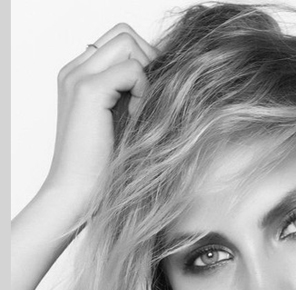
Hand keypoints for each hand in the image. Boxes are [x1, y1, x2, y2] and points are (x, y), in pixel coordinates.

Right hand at [43, 23, 156, 206]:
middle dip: (149, 62)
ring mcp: (78, 76)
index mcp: (79, 76)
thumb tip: (167, 75)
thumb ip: (134, 94)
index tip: (151, 98)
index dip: (144, 62)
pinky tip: (138, 119)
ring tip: (142, 112)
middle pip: (125, 34)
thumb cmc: (102, 169)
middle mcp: (75, 70)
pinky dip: (145, 92)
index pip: (120, 41)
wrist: (77, 195)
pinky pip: (133, 68)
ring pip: (129, 43)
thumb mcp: (123, 123)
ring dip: (147, 75)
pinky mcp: (88, 90)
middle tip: (152, 101)